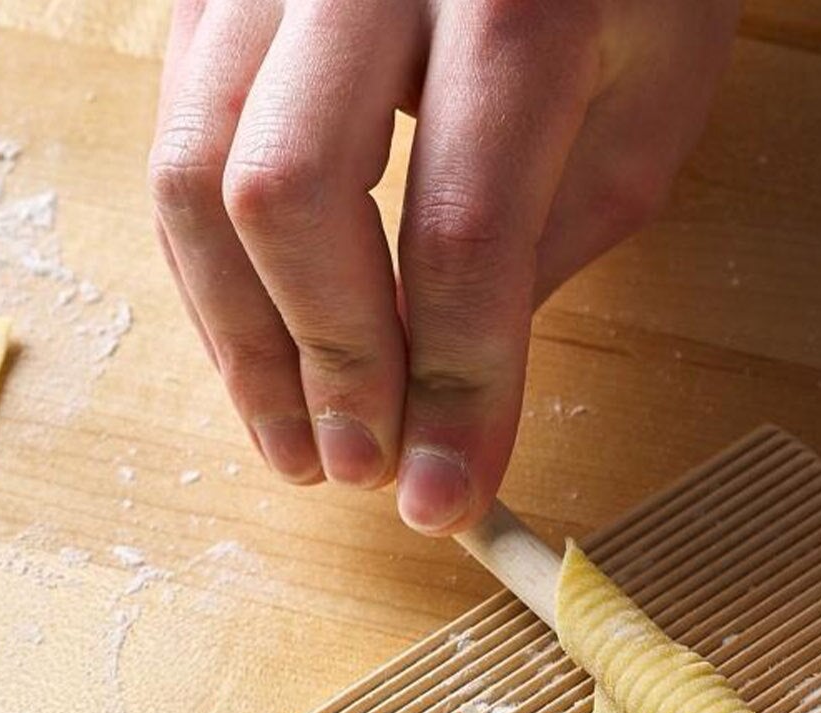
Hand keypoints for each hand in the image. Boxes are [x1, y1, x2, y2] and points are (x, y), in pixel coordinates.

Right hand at [149, 0, 737, 530]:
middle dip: (327, 366)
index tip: (446, 496)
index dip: (452, 388)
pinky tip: (265, 348)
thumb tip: (451, 403)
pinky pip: (177, 138)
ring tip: (299, 446)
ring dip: (243, 340)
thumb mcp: (644, 108)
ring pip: (196, 169)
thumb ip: (547, 244)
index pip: (462, 234)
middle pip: (288, 194)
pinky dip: (215, 271)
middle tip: (365, 471)